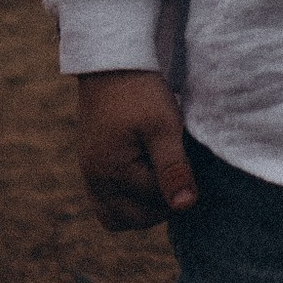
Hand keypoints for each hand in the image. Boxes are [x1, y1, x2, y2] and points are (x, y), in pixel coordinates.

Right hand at [75, 71, 197, 232]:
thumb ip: (173, 168)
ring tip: (162, 178)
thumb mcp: (163, 127)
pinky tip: (147, 176)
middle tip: (179, 174)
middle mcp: (95, 179)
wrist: (112, 63)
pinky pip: (107, 202)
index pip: (156, 202)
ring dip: (142, 209)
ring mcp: (90, 175)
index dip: (180, 187)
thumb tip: (185, 206)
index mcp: (111, 172)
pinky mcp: (92, 167)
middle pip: (133, 219)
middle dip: (160, 205)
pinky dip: (127, 200)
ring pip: (116, 217)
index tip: (193, 164)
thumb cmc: (140, 92)